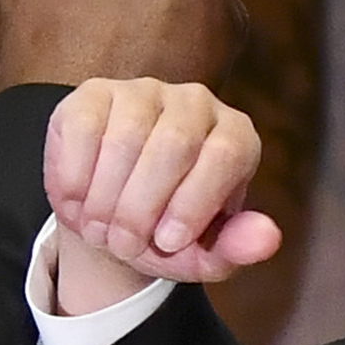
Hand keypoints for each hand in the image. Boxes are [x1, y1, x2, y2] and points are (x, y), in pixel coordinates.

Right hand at [41, 78, 285, 304]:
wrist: (114, 216)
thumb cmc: (167, 232)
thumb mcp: (203, 253)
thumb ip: (236, 247)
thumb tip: (268, 239)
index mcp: (236, 136)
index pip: (226, 155)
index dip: (193, 203)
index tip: (166, 243)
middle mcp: (196, 103)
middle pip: (174, 145)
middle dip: (141, 207)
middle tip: (123, 244)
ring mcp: (144, 92)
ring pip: (126, 138)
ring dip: (105, 198)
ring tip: (98, 230)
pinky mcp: (95, 92)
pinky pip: (85, 128)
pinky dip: (75, 176)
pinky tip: (76, 202)